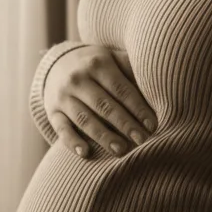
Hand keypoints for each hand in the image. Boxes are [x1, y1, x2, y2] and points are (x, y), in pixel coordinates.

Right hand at [43, 45, 157, 158]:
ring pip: (85, 119)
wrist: (58, 64)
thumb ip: (132, 69)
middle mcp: (78, 78)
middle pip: (104, 105)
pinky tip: (85, 153)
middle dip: (124, 124)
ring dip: (103, 136)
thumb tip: (159, 86)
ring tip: (121, 150)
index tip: (152, 124)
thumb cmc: (97, 65)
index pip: (121, 89)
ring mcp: (63, 96)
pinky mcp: (52, 111)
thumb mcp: (113, 58)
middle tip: (142, 140)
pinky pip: (61, 128)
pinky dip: (72, 141)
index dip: (137, 107)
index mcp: (98, 63)